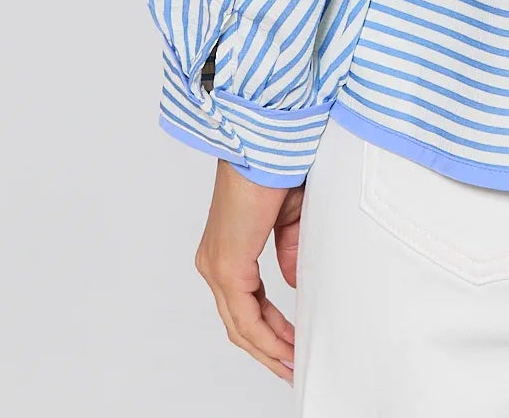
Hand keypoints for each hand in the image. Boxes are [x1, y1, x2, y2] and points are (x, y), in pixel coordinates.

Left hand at [194, 160, 305, 381]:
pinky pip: (245, 317)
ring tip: (294, 365)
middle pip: (238, 323)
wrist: (268, 141)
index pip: (245, 303)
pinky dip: (266, 337)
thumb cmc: (279, 166)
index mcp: (227, 249)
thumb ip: (288, 252)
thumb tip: (291, 283)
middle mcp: (214, 262)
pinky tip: (287, 348)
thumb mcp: (290, 218)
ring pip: (239, 326)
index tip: (293, 345)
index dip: (269, 328)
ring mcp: (217, 266)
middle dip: (268, 349)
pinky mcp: (227, 266)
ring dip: (268, 349)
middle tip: (293, 367)